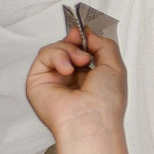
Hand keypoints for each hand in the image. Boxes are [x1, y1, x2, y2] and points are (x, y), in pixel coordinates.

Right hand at [25, 30, 127, 144]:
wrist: (91, 120)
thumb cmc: (106, 103)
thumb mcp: (115, 66)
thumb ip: (104, 45)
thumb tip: (89, 34)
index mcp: (90, 77)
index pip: (80, 51)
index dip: (82, 39)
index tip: (84, 33)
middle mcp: (71, 79)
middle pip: (65, 47)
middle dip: (75, 43)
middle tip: (84, 52)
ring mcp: (54, 79)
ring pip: (54, 49)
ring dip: (69, 50)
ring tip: (80, 62)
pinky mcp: (37, 80)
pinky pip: (44, 56)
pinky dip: (57, 56)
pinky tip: (67, 69)